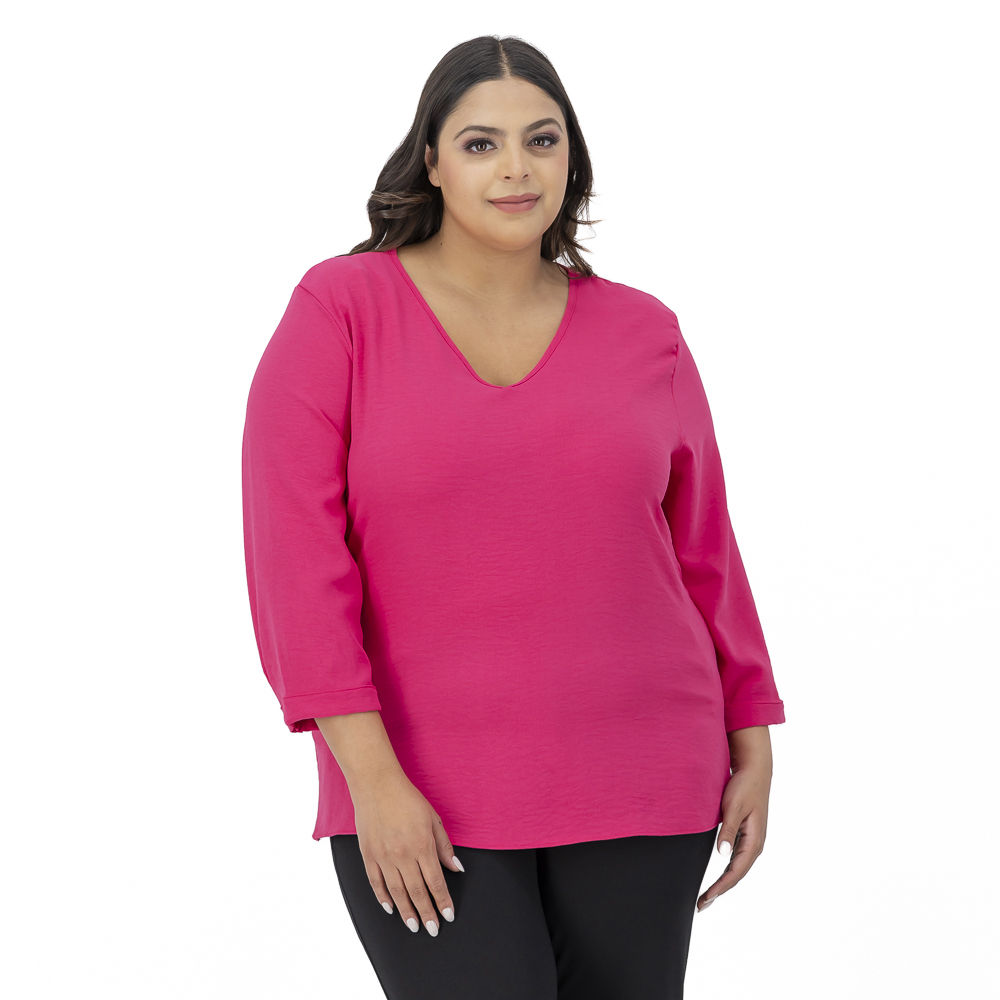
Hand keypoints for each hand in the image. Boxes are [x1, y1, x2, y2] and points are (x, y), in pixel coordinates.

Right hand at [352, 768, 463, 935]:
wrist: (376, 784)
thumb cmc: (407, 798)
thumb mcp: (433, 818)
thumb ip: (444, 846)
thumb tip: (456, 867)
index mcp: (422, 845)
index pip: (436, 882)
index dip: (443, 901)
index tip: (448, 915)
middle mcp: (403, 855)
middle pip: (417, 892)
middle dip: (427, 913)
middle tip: (433, 929)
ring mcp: (384, 856)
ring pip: (397, 892)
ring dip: (406, 911)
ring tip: (414, 926)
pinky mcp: (368, 855)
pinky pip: (376, 883)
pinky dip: (383, 898)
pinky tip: (390, 908)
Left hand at [697, 725, 772, 912]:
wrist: (755, 769)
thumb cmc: (744, 786)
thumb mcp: (733, 807)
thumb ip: (728, 830)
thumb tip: (723, 855)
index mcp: (754, 841)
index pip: (735, 871)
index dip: (720, 887)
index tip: (706, 898)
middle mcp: (755, 844)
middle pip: (736, 874)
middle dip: (720, 891)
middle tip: (701, 905)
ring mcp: (751, 840)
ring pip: (736, 868)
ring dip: (723, 883)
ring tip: (707, 896)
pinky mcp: (746, 834)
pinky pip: (736, 859)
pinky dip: (726, 870)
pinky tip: (717, 876)